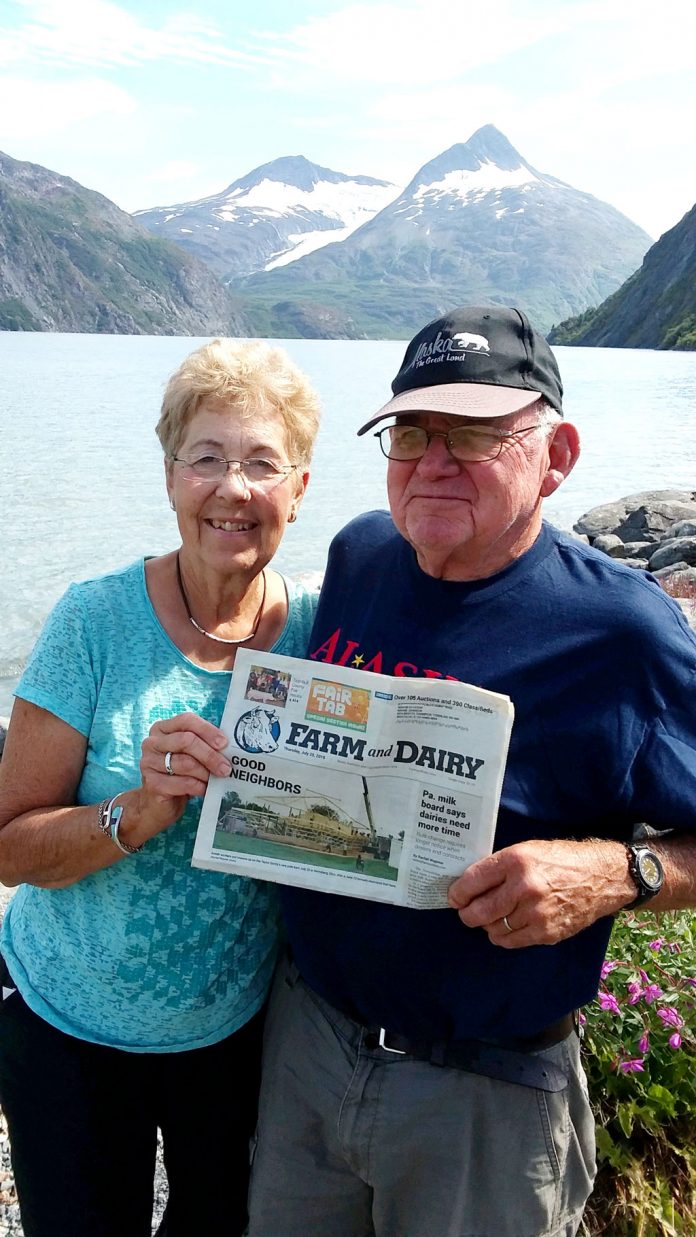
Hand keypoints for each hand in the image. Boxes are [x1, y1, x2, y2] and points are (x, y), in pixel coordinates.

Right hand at [135, 713, 231, 836]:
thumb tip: (228, 747)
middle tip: (226, 768)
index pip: (186, 720)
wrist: (157, 804)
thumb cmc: (178, 775)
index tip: (224, 743)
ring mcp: (149, 763)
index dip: (207, 730)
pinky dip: (199, 787)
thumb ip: (203, 745)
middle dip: (210, 755)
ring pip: (186, 763)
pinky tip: (205, 790)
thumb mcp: (189, 755)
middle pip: (186, 741)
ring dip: (206, 772)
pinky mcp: (152, 784)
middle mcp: (152, 743)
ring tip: (216, 779)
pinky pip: (183, 782)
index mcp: (162, 729)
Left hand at [447, 838, 632, 948]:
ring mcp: (536, 913)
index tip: (454, 896)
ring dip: (487, 925)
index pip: (472, 881)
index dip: (458, 892)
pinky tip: (507, 926)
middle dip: (466, 914)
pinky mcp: (547, 933)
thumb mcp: (527, 850)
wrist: (601, 877)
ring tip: (491, 916)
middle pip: (479, 911)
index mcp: (516, 861)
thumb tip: (469, 885)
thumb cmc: (561, 860)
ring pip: (493, 929)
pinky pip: (511, 941)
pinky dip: (503, 936)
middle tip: (466, 911)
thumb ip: (499, 867)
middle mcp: (524, 887)